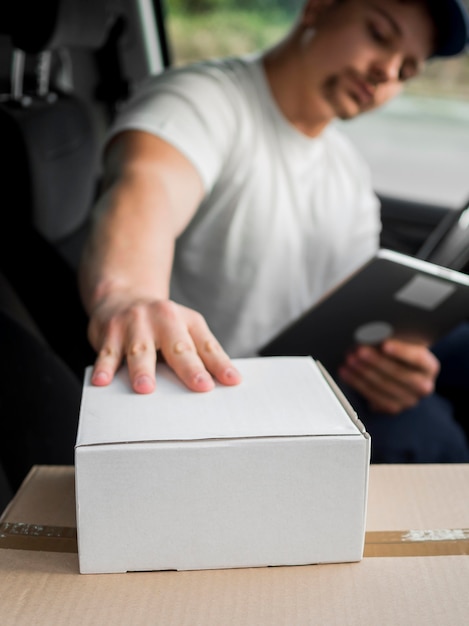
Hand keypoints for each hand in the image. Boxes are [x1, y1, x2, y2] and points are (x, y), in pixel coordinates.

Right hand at [87, 297, 241, 393]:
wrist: (122, 295)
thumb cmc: (161, 324)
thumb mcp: (185, 330)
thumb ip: (202, 354)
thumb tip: (227, 382)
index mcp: (188, 321)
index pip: (207, 346)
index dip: (220, 364)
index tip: (232, 381)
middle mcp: (164, 319)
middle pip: (178, 347)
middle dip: (189, 368)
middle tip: (201, 385)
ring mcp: (136, 324)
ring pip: (140, 350)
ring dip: (143, 369)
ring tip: (145, 388)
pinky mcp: (111, 331)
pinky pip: (107, 353)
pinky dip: (104, 368)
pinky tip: (102, 381)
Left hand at [338, 338, 439, 413]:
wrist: (400, 374)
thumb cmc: (399, 354)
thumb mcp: (404, 344)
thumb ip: (396, 339)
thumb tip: (375, 331)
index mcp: (429, 367)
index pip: (418, 358)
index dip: (401, 351)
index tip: (384, 344)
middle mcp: (423, 386)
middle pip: (398, 373)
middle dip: (376, 361)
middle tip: (359, 350)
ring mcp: (409, 400)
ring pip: (384, 386)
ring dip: (363, 371)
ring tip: (350, 360)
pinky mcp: (393, 408)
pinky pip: (374, 396)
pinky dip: (357, 383)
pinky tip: (346, 373)